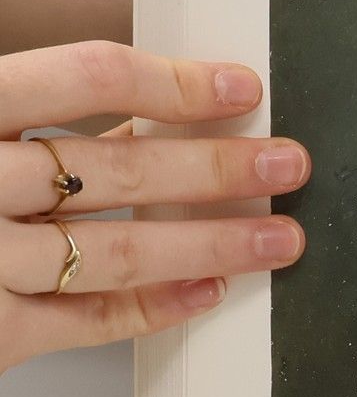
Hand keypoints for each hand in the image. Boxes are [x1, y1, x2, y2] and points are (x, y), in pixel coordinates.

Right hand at [1, 41, 309, 373]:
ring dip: (210, 245)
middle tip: (290, 163)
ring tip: (277, 238)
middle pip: (114, 169)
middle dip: (218, 169)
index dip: (175, 81)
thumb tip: (141, 116)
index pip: (83, 75)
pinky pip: (83, 321)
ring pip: (113, 251)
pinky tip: (207, 293)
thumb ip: (22, 115)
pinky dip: (153, 309)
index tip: (242, 87)